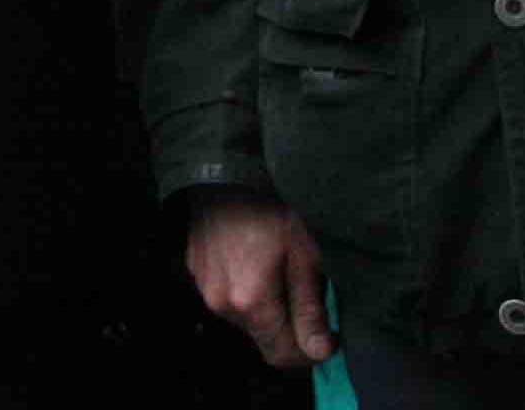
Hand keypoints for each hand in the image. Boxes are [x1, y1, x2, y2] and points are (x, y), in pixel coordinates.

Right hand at [184, 192, 333, 369]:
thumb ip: (311, 308)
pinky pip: (227, 294)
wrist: (222, 169)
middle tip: (306, 291)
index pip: (284, 356)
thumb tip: (320, 352)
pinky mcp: (196, 269)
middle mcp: (222, 303)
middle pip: (264, 338)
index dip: (311, 349)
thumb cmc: (270, 207)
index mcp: (250, 303)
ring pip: (246, 317)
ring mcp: (204, 286)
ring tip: (279, 268)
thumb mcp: (305, 256)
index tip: (328, 328)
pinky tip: (254, 255)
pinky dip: (245, 287)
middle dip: (289, 326)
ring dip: (266, 306)